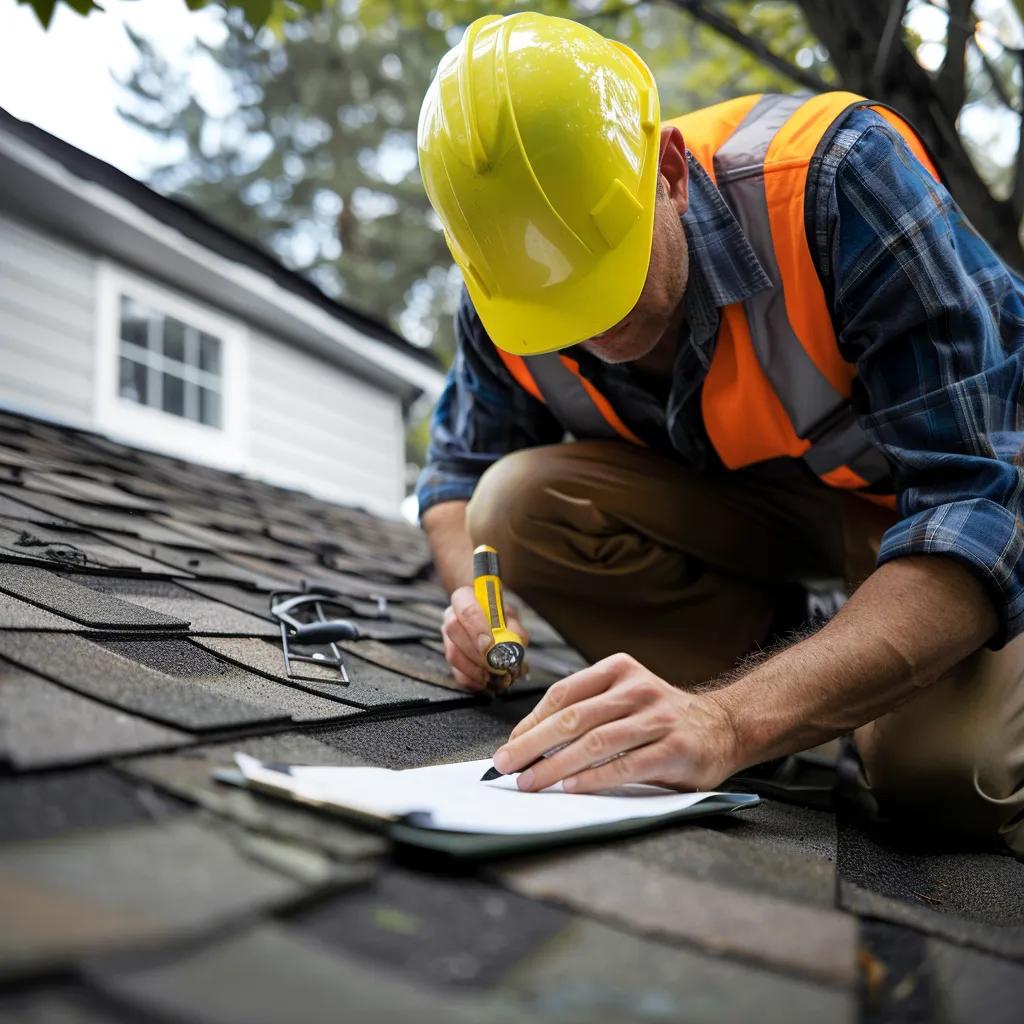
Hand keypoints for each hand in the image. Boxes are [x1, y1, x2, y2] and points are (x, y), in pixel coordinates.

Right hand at [441, 585, 528, 691]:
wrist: (489, 621)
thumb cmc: (500, 617)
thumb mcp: (510, 616)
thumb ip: (514, 629)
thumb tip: (515, 644)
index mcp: (464, 598)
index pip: (466, 609)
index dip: (477, 628)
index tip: (491, 646)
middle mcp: (451, 616)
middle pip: (454, 631)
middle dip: (477, 652)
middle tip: (497, 665)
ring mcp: (447, 637)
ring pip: (453, 654)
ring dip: (475, 669)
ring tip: (495, 676)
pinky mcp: (450, 657)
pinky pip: (455, 672)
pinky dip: (472, 680)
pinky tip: (486, 681)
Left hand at [491, 653, 740, 792]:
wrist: (723, 726)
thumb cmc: (661, 718)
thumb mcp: (624, 699)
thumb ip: (587, 712)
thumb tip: (529, 741)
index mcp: (618, 670)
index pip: (563, 694)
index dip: (531, 722)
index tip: (510, 746)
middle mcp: (636, 689)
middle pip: (573, 718)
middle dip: (533, 745)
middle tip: (507, 766)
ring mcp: (657, 718)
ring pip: (595, 742)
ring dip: (556, 765)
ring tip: (531, 782)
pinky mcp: (674, 749)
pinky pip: (625, 765)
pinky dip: (595, 778)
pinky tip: (572, 787)